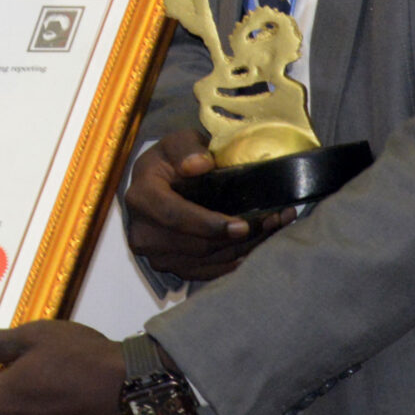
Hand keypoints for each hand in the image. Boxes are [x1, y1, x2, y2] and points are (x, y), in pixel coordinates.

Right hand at [123, 128, 292, 280]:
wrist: (159, 183)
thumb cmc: (172, 160)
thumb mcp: (178, 142)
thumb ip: (188, 148)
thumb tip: (200, 165)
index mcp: (142, 197)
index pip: (174, 217)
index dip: (209, 224)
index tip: (243, 225)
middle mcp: (142, 232)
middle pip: (195, 245)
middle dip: (238, 238)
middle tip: (273, 220)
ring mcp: (155, 255)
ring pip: (206, 261)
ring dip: (243, 248)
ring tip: (273, 228)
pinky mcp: (170, 268)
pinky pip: (207, 272)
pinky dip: (234, 261)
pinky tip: (256, 247)